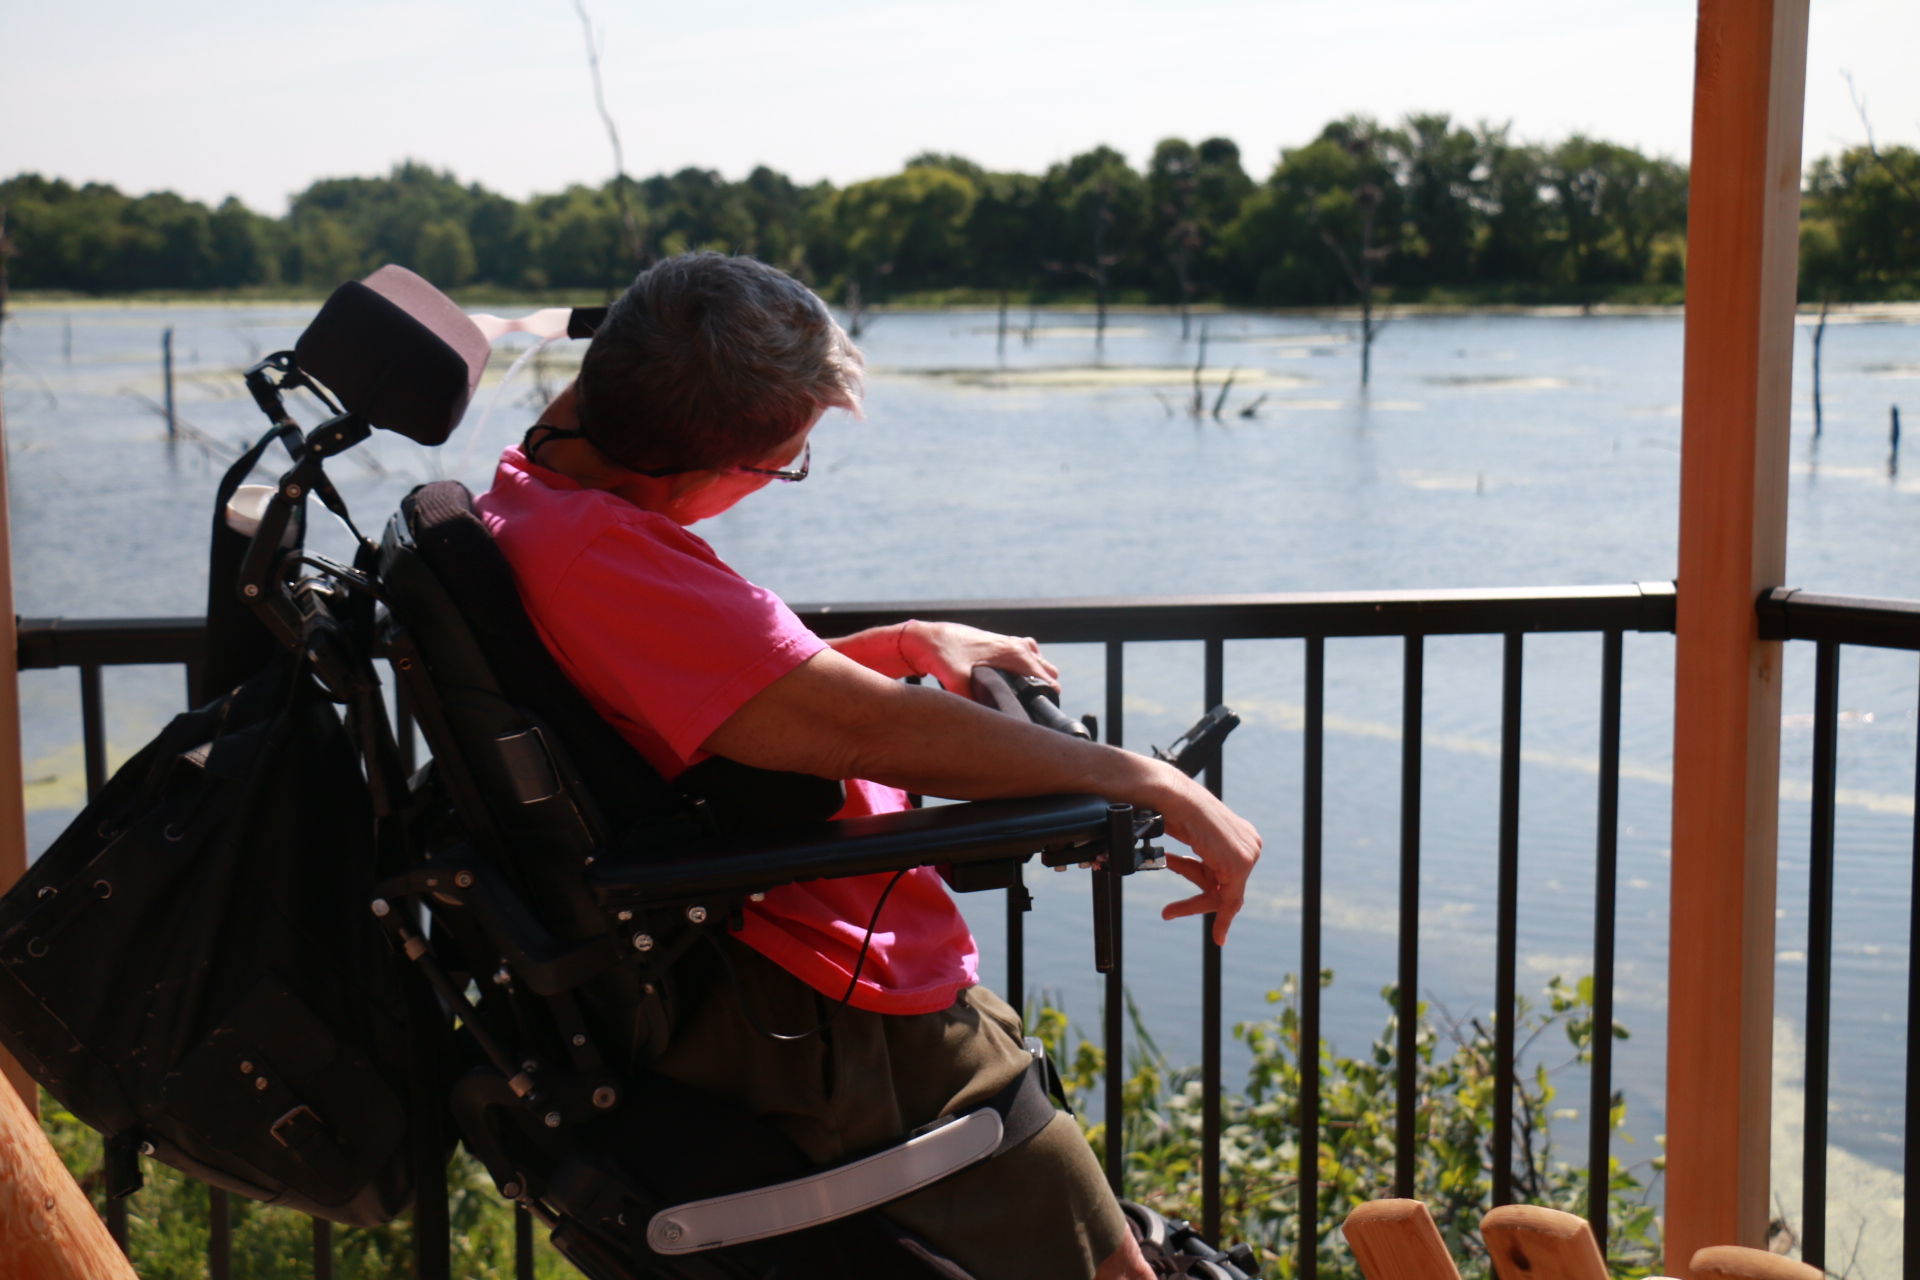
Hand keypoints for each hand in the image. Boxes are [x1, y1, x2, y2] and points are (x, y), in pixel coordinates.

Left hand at [898, 621, 1059, 696]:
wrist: (927, 637)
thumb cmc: (941, 654)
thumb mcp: (955, 680)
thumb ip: (970, 699)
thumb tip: (985, 720)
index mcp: (1010, 652)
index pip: (1042, 674)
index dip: (1048, 692)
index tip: (1050, 709)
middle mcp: (1012, 644)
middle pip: (1043, 667)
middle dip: (1045, 685)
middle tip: (1038, 706)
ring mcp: (1006, 641)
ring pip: (1035, 658)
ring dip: (1037, 672)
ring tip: (1031, 694)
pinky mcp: (997, 642)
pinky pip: (1024, 651)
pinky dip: (1027, 663)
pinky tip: (1018, 677)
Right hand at [1151, 771, 1261, 945]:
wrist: (1173, 797)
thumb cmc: (1175, 810)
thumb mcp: (1191, 838)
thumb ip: (1202, 859)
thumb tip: (1201, 880)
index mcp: (1241, 835)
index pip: (1229, 874)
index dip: (1215, 895)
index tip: (1220, 925)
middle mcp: (1249, 844)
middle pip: (1226, 886)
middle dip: (1198, 902)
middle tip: (1171, 914)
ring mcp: (1248, 853)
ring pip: (1224, 894)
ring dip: (1194, 905)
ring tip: (1168, 912)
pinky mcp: (1241, 863)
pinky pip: (1231, 899)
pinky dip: (1224, 918)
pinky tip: (1219, 934)